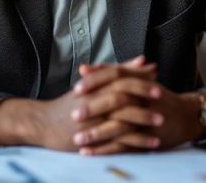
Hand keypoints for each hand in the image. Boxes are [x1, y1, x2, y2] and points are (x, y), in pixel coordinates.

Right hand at [0, 59, 150, 151]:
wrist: (42, 123)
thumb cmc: (69, 103)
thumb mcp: (90, 84)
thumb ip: (117, 71)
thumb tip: (143, 60)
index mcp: (94, 86)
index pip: (118, 77)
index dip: (137, 76)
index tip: (156, 75)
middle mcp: (93, 101)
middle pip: (121, 95)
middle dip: (143, 95)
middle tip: (162, 97)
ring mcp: (92, 120)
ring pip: (121, 117)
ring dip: (143, 119)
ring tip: (161, 121)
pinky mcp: (92, 138)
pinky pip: (118, 140)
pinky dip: (136, 142)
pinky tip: (151, 143)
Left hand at [67, 57, 187, 154]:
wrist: (187, 116)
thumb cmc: (156, 97)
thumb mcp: (137, 81)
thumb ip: (109, 74)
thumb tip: (82, 68)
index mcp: (139, 82)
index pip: (116, 76)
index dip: (96, 81)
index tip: (76, 89)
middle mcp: (144, 99)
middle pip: (117, 100)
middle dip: (94, 108)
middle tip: (74, 115)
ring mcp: (148, 120)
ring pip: (121, 126)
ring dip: (98, 133)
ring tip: (78, 139)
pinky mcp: (149, 138)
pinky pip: (126, 145)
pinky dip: (106, 150)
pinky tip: (89, 152)